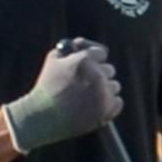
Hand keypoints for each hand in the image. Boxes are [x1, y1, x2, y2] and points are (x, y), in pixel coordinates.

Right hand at [3, 40, 121, 154]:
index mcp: (83, 61)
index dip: (94, 60)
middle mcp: (97, 75)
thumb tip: (84, 44)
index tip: (89, 66)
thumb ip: (70, 48)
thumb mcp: (53, 61)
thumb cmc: (47, 88)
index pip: (101, 53)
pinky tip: (91, 108)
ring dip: (103, 90)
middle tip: (84, 84)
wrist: (43, 117)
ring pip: (114, 86)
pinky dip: (109, 105)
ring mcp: (104, 93)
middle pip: (110, 69)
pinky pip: (118, 101)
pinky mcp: (108, 109)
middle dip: (98, 75)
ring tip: (84, 98)